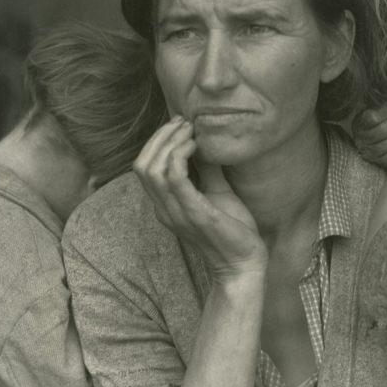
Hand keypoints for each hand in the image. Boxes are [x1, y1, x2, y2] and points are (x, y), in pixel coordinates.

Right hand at [134, 117, 267, 278]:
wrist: (244, 264)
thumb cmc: (232, 230)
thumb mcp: (217, 192)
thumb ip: (207, 169)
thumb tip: (206, 141)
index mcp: (165, 205)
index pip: (143, 167)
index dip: (157, 141)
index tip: (180, 125)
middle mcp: (164, 209)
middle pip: (142, 164)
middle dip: (160, 137)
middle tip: (184, 123)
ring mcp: (176, 213)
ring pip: (153, 168)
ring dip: (170, 142)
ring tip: (191, 131)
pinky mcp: (194, 214)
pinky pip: (175, 178)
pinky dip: (181, 155)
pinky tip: (197, 146)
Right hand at [351, 101, 386, 168]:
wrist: (386, 136)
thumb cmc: (385, 119)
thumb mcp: (380, 107)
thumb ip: (380, 103)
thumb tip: (383, 96)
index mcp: (359, 123)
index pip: (374, 117)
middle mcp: (360, 139)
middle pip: (385, 129)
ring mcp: (368, 152)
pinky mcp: (379, 162)